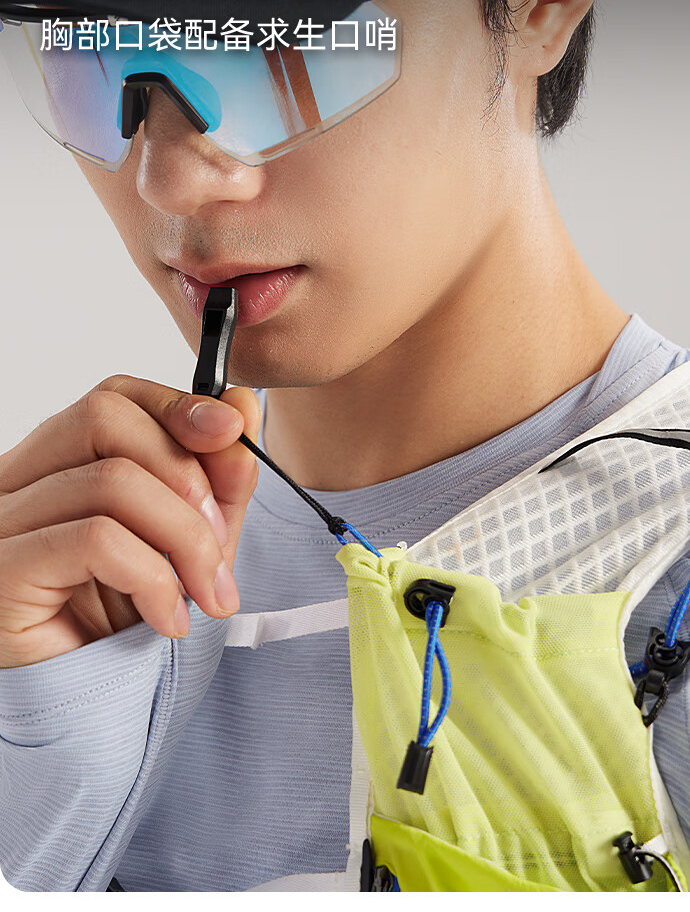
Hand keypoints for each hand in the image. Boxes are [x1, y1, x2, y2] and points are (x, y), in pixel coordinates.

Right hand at [0, 375, 259, 667]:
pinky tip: (167, 620)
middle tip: (222, 543)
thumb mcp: (188, 542)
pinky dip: (154, 578)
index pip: (112, 397)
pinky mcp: (4, 571)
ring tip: (205, 594)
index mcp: (55, 465)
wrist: (81, 712)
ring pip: (112, 480)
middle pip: (104, 418)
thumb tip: (244, 407)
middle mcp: (15, 482)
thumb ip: (214, 478)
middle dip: (188, 473)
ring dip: (186, 538)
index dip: (178, 406)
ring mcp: (2, 524)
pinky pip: (96, 539)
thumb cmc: (124, 625)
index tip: (233, 434)